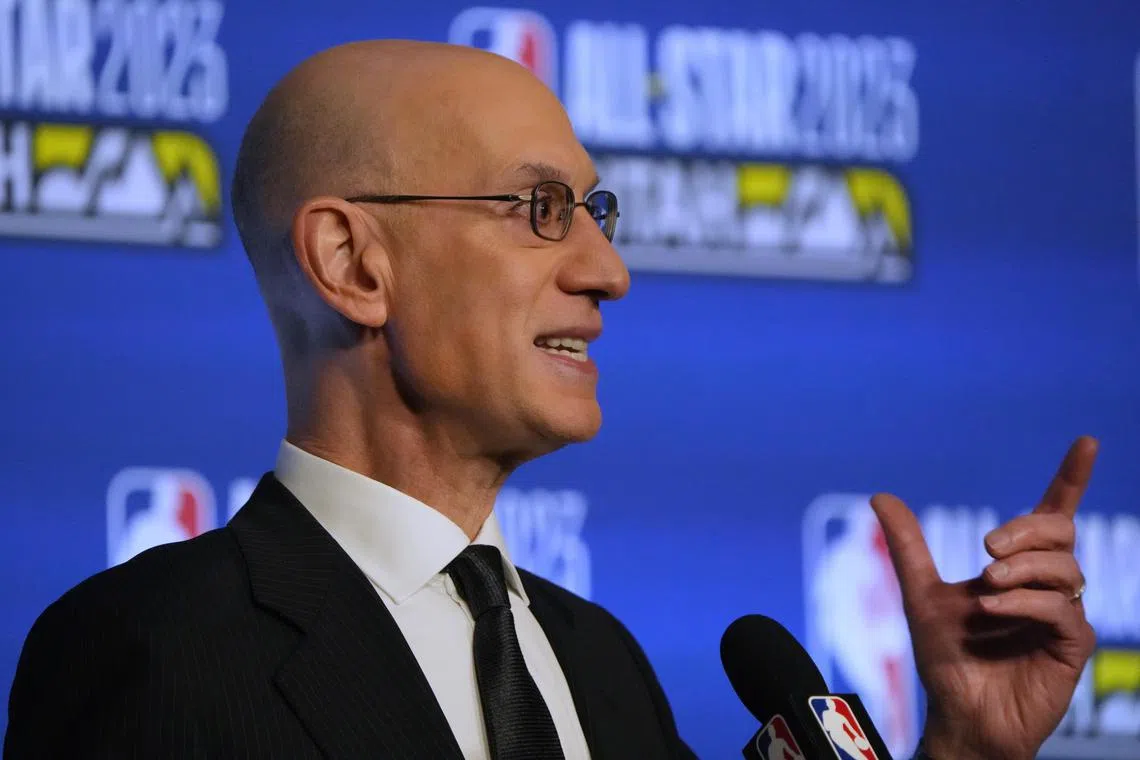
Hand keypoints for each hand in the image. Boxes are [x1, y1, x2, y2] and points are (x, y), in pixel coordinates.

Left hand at [870, 437, 1098, 759]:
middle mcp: (1047, 586)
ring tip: (985, 585)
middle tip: (986, 547)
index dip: (1070, 477)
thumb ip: (907, 546)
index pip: (1053, 513)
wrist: (957, 713)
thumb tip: (880, 496)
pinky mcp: (1071, 647)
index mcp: (1020, 567)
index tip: (1086, 441)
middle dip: (1025, 530)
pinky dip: (1024, 602)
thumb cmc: (947, 657)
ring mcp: (1063, 615)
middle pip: (1059, 532)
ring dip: (1022, 569)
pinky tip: (991, 609)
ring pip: (1065, 569)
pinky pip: (1062, 609)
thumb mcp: (920, 593)